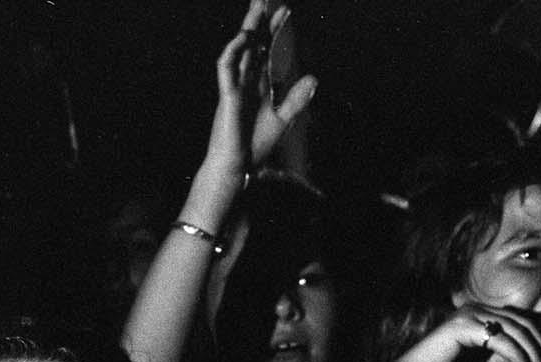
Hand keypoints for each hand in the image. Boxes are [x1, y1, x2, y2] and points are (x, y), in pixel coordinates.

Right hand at [204, 1, 316, 178]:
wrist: (238, 167)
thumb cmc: (255, 146)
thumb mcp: (282, 119)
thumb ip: (296, 99)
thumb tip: (314, 77)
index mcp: (257, 86)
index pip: (266, 51)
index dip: (274, 31)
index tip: (286, 12)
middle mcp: (245, 82)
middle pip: (252, 44)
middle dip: (258, 21)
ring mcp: (234, 87)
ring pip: (239, 50)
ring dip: (247, 29)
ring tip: (257, 9)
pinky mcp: (227, 95)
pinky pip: (226, 67)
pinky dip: (234, 51)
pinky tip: (244, 38)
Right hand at [384, 303, 540, 361]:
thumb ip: (510, 354)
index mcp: (481, 315)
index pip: (524, 321)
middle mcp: (476, 309)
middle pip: (525, 323)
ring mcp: (468, 314)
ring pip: (517, 330)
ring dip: (535, 354)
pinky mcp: (462, 325)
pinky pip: (501, 339)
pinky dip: (518, 356)